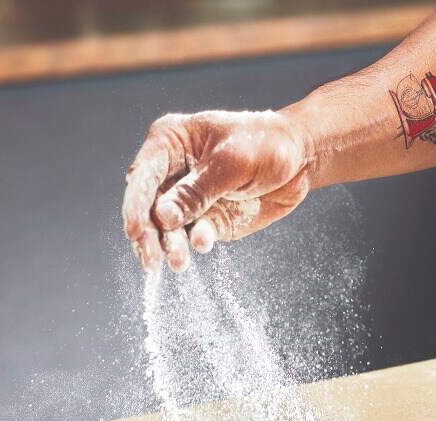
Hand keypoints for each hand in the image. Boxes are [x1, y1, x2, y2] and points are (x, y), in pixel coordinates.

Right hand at [122, 110, 312, 271]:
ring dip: (170, 246)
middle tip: (153, 259)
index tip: (135, 230)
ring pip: (168, 228)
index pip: (143, 175)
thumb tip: (163, 216)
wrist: (300, 160)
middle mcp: (172, 172)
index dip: (135, 204)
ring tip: (178, 263)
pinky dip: (197, 242)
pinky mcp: (207, 220)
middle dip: (149, 234)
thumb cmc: (265, 144)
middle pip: (148, 207)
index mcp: (170, 143)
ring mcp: (188, 199)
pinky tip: (203, 244)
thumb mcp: (231, 162)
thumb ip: (197, 190)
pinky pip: (195, 235)